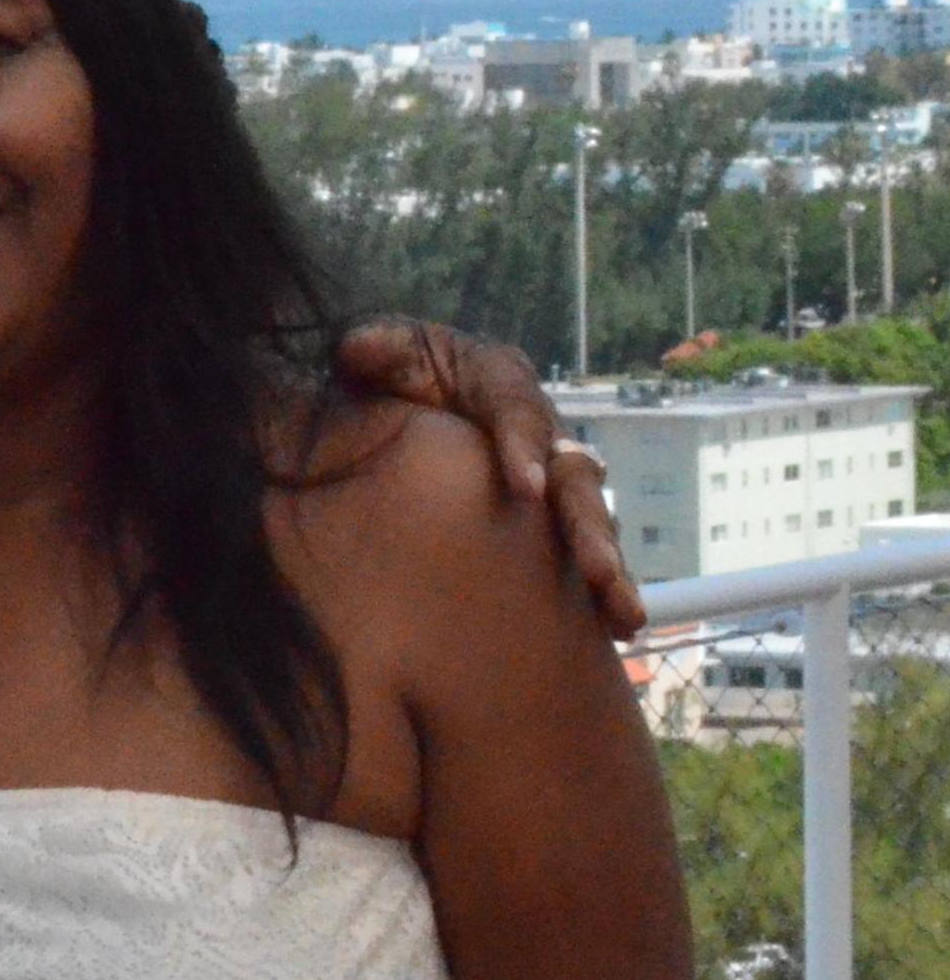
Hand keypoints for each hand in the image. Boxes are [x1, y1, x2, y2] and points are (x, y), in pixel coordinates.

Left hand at [335, 318, 640, 639]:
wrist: (401, 399)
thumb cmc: (394, 371)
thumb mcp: (382, 352)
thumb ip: (377, 350)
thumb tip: (358, 350)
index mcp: (500, 382)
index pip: (517, 412)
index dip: (523, 448)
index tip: (524, 489)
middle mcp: (540, 431)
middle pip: (573, 477)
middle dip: (585, 525)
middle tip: (596, 568)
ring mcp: (551, 475)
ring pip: (589, 519)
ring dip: (608, 565)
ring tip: (620, 610)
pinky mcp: (549, 516)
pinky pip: (579, 553)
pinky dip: (604, 589)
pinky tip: (620, 629)